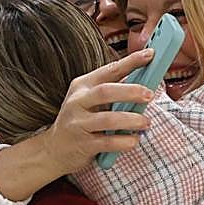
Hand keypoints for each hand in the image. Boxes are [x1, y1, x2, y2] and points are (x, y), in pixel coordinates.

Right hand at [0, 48, 155, 201]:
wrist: (54, 149)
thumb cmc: (80, 121)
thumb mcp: (89, 100)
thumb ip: (111, 91)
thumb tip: (144, 82)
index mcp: (82, 86)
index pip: (109, 70)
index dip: (130, 61)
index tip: (149, 54)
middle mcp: (77, 102)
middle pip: (106, 91)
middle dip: (131, 91)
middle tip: (149, 95)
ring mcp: (78, 124)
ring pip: (108, 119)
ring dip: (131, 120)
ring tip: (146, 122)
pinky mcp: (83, 145)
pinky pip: (108, 142)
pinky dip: (125, 141)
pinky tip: (134, 139)